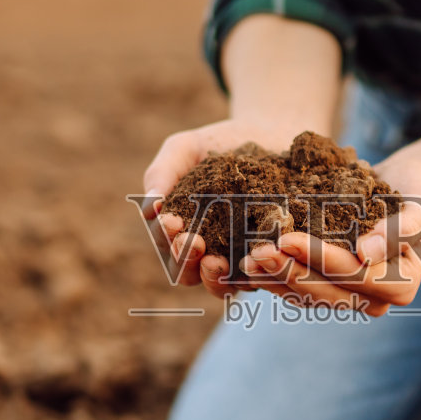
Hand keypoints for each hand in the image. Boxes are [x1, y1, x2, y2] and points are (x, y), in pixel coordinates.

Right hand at [142, 118, 307, 296]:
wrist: (271, 135)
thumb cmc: (219, 145)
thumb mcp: (185, 149)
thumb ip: (163, 173)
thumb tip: (149, 208)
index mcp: (181, 231)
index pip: (167, 246)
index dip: (167, 237)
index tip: (172, 221)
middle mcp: (208, 252)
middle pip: (189, 273)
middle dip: (186, 260)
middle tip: (193, 242)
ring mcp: (239, 259)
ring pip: (221, 284)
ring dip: (215, 278)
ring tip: (217, 262)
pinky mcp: (271, 257)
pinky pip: (262, 273)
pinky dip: (257, 270)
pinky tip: (258, 256)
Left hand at [238, 150, 420, 316]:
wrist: (406, 189)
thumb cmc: (416, 193)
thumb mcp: (418, 206)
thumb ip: (399, 230)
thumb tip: (367, 253)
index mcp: (401, 287)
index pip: (355, 275)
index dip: (319, 258)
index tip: (287, 238)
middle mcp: (376, 302)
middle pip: (327, 291)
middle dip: (289, 271)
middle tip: (256, 251)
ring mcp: (352, 299)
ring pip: (308, 296)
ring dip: (275, 278)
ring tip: (245, 259)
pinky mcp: (331, 290)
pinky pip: (299, 290)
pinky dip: (274, 277)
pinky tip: (248, 264)